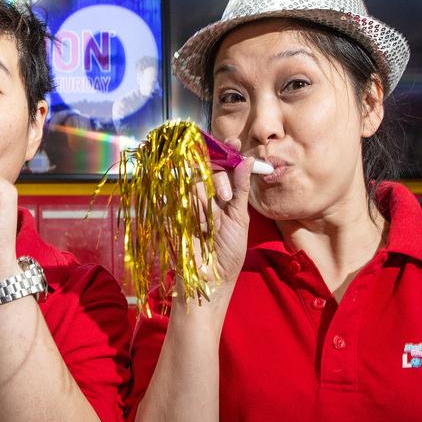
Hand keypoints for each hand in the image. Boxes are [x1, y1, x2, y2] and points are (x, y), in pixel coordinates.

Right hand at [180, 148, 253, 312]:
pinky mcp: (175, 211)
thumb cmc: (229, 253)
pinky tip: (199, 224)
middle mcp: (207, 196)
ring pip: (197, 180)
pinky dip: (195, 206)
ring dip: (207, 196)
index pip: (224, 167)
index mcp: (225, 196)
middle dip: (218, 176)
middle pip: (209, 168)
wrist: (209, 278)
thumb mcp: (240, 219)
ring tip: (212, 222)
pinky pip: (184, 195)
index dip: (226, 152)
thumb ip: (241, 189)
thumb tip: (246, 160)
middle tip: (225, 197)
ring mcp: (190, 202)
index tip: (231, 143)